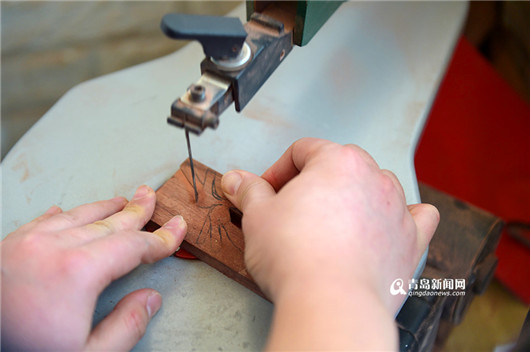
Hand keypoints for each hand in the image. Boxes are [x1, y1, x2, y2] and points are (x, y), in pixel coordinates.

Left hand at [1, 185, 186, 350]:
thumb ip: (126, 327)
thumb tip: (149, 299)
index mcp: (77, 272)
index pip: (134, 246)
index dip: (161, 238)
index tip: (177, 228)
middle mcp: (52, 248)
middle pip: (108, 222)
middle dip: (136, 210)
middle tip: (152, 198)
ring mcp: (25, 244)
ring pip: (77, 216)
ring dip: (104, 207)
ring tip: (122, 199)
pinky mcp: (6, 248)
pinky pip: (41, 221)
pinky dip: (63, 215)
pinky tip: (67, 211)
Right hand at [221, 138, 438, 348]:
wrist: (331, 303)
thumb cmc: (298, 259)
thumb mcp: (258, 216)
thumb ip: (249, 191)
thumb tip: (237, 180)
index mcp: (337, 161)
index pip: (303, 150)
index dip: (279, 169)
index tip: (268, 190)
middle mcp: (373, 178)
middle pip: (340, 164)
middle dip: (314, 181)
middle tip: (292, 207)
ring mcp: (395, 209)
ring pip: (376, 186)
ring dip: (354, 195)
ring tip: (331, 219)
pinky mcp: (410, 241)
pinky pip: (417, 217)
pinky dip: (403, 216)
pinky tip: (388, 221)